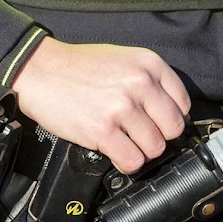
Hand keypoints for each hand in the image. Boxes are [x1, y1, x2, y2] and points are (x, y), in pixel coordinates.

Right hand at [12, 37, 190, 173]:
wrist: (39, 70)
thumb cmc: (80, 67)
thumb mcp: (123, 59)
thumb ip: (150, 81)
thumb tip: (171, 114)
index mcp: (149, 64)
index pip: (183, 104)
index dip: (170, 119)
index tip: (157, 123)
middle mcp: (140, 84)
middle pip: (173, 129)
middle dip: (158, 137)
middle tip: (139, 136)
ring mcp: (122, 108)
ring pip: (154, 148)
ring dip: (140, 151)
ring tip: (123, 142)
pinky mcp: (103, 130)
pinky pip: (132, 160)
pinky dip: (126, 162)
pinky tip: (115, 152)